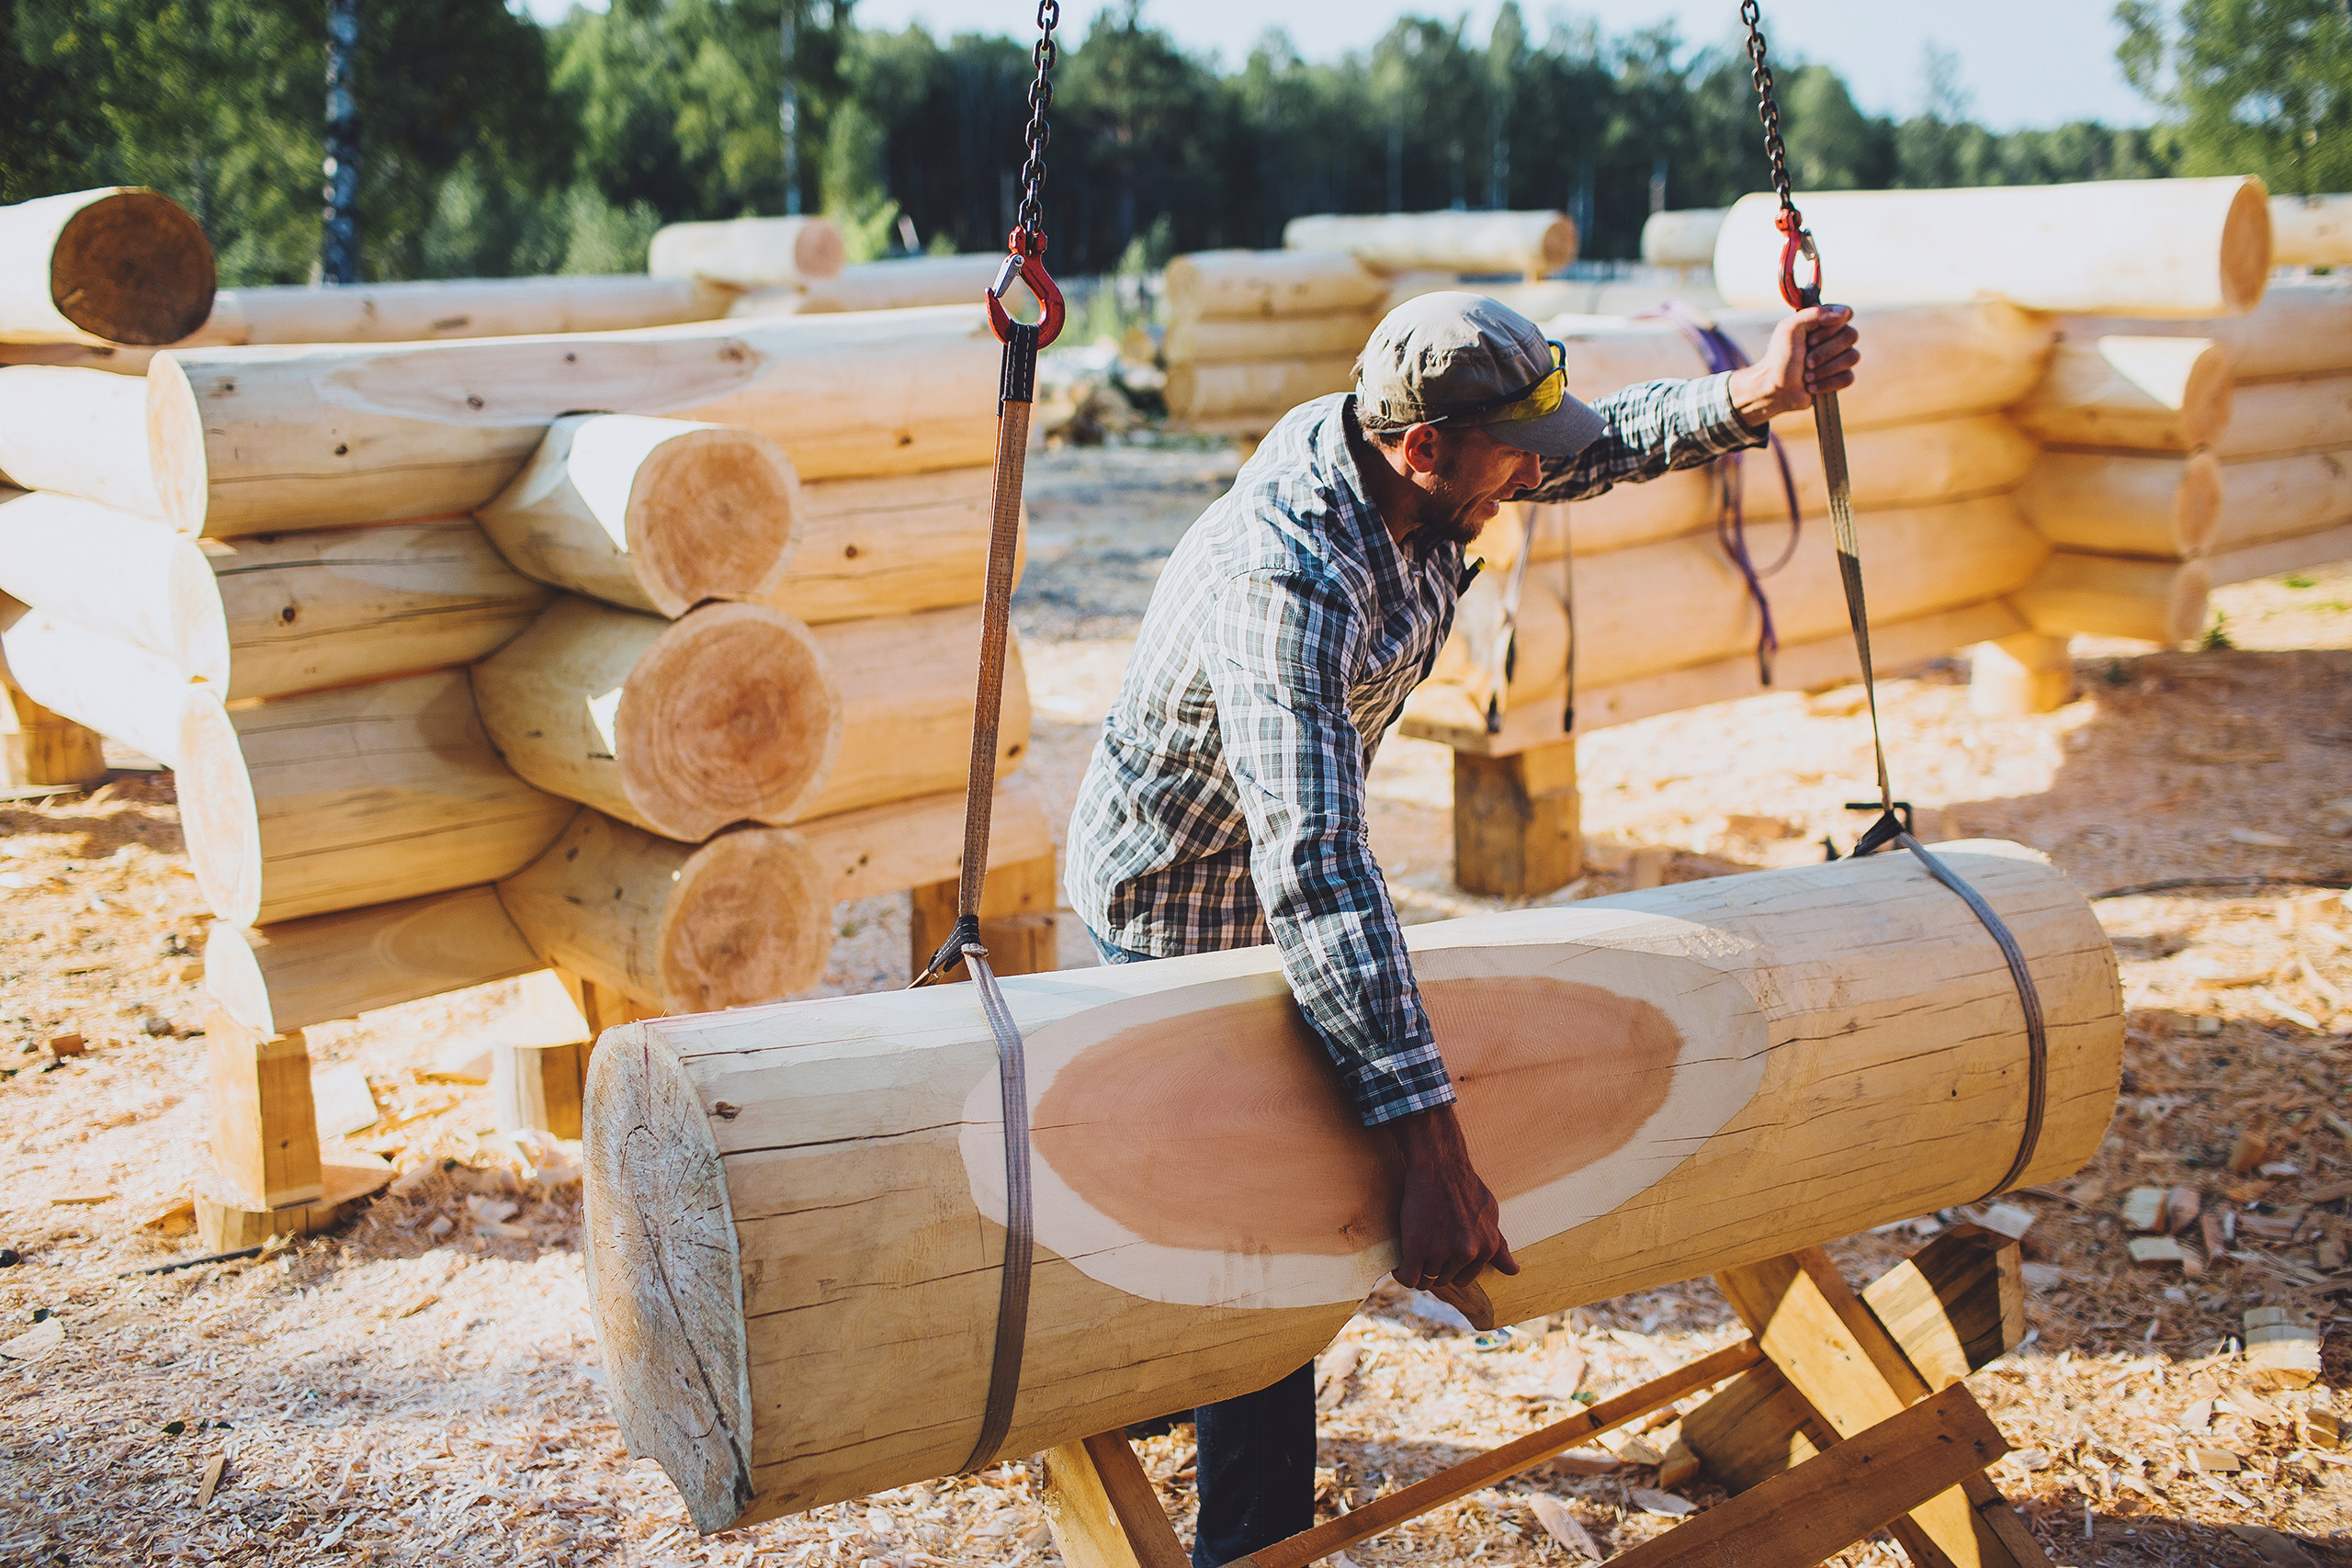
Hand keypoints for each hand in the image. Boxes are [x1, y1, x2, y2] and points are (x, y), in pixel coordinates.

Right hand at [1389, 1105, 1518, 1291]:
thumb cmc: (1465, 1187)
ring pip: (1424, 1279)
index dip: (1449, 1269)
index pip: (1463, 1278)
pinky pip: (1407, 1277)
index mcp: (1487, 1247)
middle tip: (1424, 1249)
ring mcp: (1441, 1252)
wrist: (1439, 1165)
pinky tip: (1399, 1263)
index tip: (1440, 1257)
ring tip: (1411, 1253)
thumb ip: (1500, 1246)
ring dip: (1416, 1270)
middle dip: (1433, 1269)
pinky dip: (1401, 1273)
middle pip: (1443, 1279)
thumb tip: (1514, 1271)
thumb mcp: (1490, 1215)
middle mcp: (1467, 1253)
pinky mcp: (1416, 1248)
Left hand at [1726, 303, 1859, 427]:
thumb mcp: (1790, 329)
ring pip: (1853, 357)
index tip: (1810, 338)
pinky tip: (1811, 387)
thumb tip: (1844, 313)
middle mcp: (1834, 337)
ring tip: (1806, 376)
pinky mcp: (1840, 378)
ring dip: (1825, 369)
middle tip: (1805, 361)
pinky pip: (1848, 378)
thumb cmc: (1780, 358)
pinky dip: (1827, 383)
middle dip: (1825, 351)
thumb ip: (1815, 314)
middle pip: (1851, 335)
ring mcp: (1839, 358)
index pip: (1846, 313)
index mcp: (1823, 322)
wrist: (1774, 390)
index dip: (1831, 327)